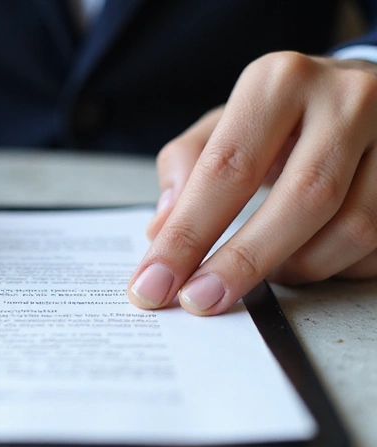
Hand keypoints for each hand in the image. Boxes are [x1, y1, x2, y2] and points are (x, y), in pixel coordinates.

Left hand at [128, 52, 376, 315]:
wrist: (363, 93)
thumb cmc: (282, 117)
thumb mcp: (225, 123)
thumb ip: (187, 167)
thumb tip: (160, 230)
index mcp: (280, 82)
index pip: (226, 169)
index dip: (187, 235)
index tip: (155, 283)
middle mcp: (346, 99)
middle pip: (299, 200)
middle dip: (242, 263)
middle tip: (201, 300)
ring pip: (351, 229)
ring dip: (298, 267)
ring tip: (265, 271)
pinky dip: (337, 266)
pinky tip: (309, 257)